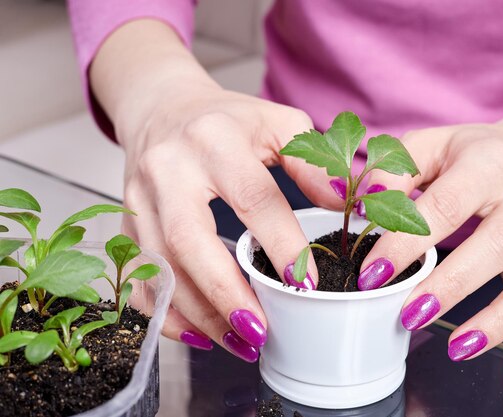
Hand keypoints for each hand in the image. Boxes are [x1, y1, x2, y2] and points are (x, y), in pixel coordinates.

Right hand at [90, 20, 340, 360]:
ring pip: (160, 266)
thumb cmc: (226, 119)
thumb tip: (349, 206)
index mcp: (214, 139)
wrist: (162, 109)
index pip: (252, 197)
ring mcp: (139, 197)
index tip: (307, 283)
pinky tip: (196, 335)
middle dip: (226, 292)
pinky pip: (138, 277)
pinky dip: (164, 313)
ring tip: (240, 341)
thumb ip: (312, 163)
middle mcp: (168, 168)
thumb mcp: (276, 123)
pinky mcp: (126, 221)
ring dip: (199, 313)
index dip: (281, 244)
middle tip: (261, 330)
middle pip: (189, 239)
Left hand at [357, 83, 502, 382]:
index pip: (447, 205)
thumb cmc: (473, 153)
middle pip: (498, 245)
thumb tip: (366, 207)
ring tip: (455, 348)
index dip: (407, 241)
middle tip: (408, 314)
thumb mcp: (432, 144)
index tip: (372, 274)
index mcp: (492, 164)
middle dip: (451, 285)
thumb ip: (396, 170)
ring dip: (498, 321)